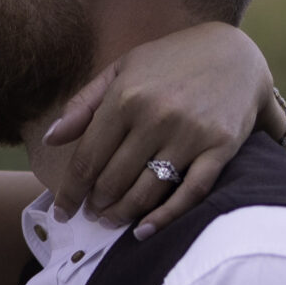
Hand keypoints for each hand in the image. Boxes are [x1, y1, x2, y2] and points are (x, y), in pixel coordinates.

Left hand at [43, 21, 273, 235]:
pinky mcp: (219, 147)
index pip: (88, 158)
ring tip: (111, 220)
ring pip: (146, 191)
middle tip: (92, 213)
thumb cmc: (170, 62)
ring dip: (123, 213)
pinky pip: (189, 193)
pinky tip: (143, 231)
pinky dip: (165, 218)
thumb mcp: (122, 70)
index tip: (61, 211)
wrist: (235, 53)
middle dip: (96, 203)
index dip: (71, 191)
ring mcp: (190, 134)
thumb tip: (50, 139)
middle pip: (113, 180)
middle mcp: (156, 116)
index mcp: (126, 96)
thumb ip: (84, 104)